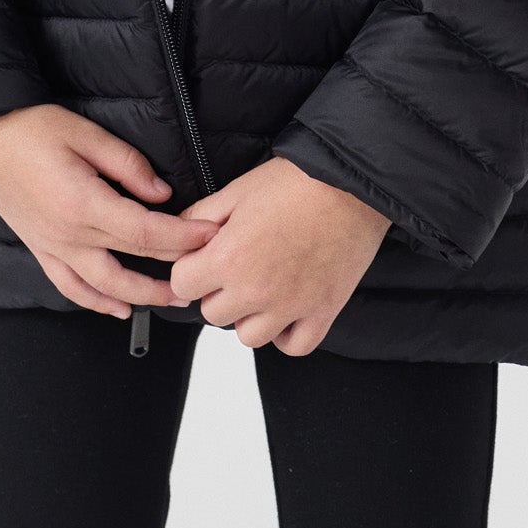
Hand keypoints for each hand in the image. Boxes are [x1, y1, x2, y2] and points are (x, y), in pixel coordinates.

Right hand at [0, 105, 220, 319]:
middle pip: (132, 261)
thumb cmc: (29, 128)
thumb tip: (161, 192)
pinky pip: (70, 287)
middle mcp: (68, 235)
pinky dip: (96, 301)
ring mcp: (52, 247)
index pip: (145, 231)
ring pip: (103, 286)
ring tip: (172, 297)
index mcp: (83, 204)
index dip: (182, 236)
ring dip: (141, 296)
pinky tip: (117, 307)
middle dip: (173, 266)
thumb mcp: (84, 133)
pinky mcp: (40, 249)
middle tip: (205, 268)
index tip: (210, 233)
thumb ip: (126, 164)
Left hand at [167, 155, 391, 354]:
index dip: (190, 268)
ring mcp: (290, 307)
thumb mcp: (238, 190)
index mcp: (229, 257)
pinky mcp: (322, 313)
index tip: (205, 257)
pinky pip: (293, 346)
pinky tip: (286, 309)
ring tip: (263, 284)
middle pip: (212, 313)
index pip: (182, 284)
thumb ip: (200, 216)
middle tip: (238, 264)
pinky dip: (286, 334)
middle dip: (218, 289)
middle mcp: (256, 290)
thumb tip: (175, 234)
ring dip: (249, 314)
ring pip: (248, 336)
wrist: (352, 183)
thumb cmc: (295, 181)